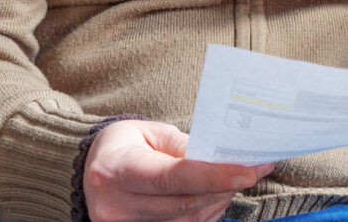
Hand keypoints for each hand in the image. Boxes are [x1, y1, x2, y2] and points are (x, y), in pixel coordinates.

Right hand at [83, 119, 274, 221]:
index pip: (172, 177)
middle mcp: (116, 206)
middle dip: (225, 186)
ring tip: (240, 178)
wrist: (92, 169)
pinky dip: (204, 214)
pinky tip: (219, 195)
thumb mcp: (149, 132)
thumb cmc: (123, 143)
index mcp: (117, 169)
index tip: (248, 169)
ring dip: (219, 201)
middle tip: (255, 168)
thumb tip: (222, 157)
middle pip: (183, 204)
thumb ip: (183, 147)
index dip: (213, 175)